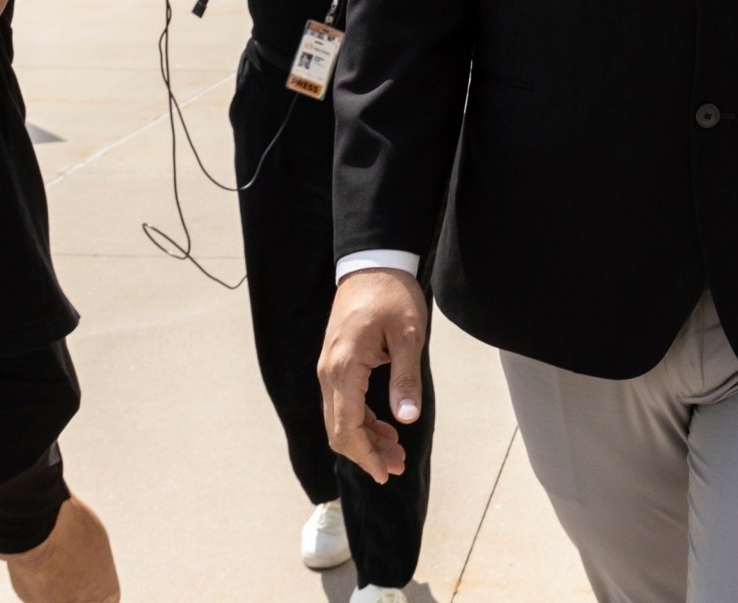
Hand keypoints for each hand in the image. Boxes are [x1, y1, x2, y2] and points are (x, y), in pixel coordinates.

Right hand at [319, 268, 428, 483]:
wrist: (373, 264)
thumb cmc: (392, 295)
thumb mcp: (408, 335)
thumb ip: (405, 378)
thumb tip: (406, 418)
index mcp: (344, 367)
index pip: (346, 426)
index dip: (364, 455)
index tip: (384, 474)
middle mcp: (329, 372)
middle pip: (339, 428)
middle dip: (366, 453)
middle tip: (397, 466)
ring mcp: (330, 368)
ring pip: (340, 418)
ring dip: (365, 440)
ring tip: (396, 453)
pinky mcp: (337, 364)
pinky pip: (343, 402)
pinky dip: (362, 421)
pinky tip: (385, 428)